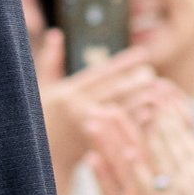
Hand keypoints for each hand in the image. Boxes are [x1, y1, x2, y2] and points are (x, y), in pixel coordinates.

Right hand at [35, 26, 163, 194]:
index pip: (101, 73)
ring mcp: (89, 130)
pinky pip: (122, 134)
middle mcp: (79, 110)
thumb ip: (50, 62)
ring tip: (158, 91)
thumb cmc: (38, 121)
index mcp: (68, 94)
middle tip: (152, 72)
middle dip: (136, 80)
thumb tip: (56, 33)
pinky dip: (137, 124)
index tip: (142, 53)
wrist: (36, 161)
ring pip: (122, 112)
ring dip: (141, 100)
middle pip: (115, 91)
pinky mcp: (96, 148)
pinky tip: (151, 115)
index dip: (124, 62)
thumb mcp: (41, 90)